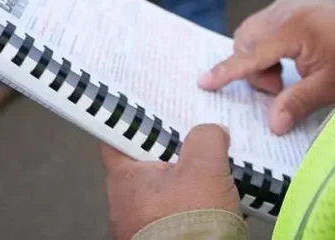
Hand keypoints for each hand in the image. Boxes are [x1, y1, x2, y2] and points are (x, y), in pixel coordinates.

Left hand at [101, 124, 240, 239]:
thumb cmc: (191, 224)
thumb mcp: (205, 166)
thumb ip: (205, 137)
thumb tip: (211, 132)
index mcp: (124, 179)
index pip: (117, 137)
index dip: (135, 119)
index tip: (152, 107)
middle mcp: (124, 204)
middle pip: (146, 163)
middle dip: (172, 152)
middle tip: (196, 138)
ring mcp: (141, 226)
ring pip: (164, 191)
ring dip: (187, 183)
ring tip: (215, 171)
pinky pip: (176, 214)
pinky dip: (194, 206)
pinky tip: (217, 202)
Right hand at [200, 0, 334, 134]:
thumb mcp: (331, 84)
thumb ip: (298, 102)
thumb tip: (273, 125)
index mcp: (293, 30)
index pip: (252, 54)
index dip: (228, 71)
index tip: (205, 83)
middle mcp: (281, 12)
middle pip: (245, 43)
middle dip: (253, 70)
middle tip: (279, 86)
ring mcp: (281, 5)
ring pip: (249, 35)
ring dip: (257, 59)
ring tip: (283, 75)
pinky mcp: (283, 6)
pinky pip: (259, 28)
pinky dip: (263, 47)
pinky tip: (284, 61)